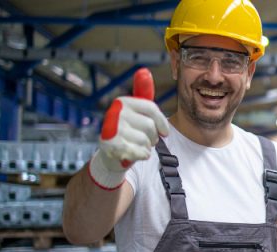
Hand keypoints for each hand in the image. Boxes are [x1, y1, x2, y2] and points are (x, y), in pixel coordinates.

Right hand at [88, 68, 169, 189]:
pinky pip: (139, 152)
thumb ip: (143, 92)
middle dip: (152, 137)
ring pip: (145, 141)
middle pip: (150, 126)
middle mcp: (115, 112)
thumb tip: (144, 70)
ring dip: (146, 147)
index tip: (165, 133)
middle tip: (143, 140)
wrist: (111, 155)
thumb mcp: (137, 111)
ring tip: (136, 146)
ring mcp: (111, 129)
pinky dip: (141, 155)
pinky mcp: (111, 146)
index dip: (162, 123)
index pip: (151, 108)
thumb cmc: (130, 131)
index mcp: (123, 101)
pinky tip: (134, 154)